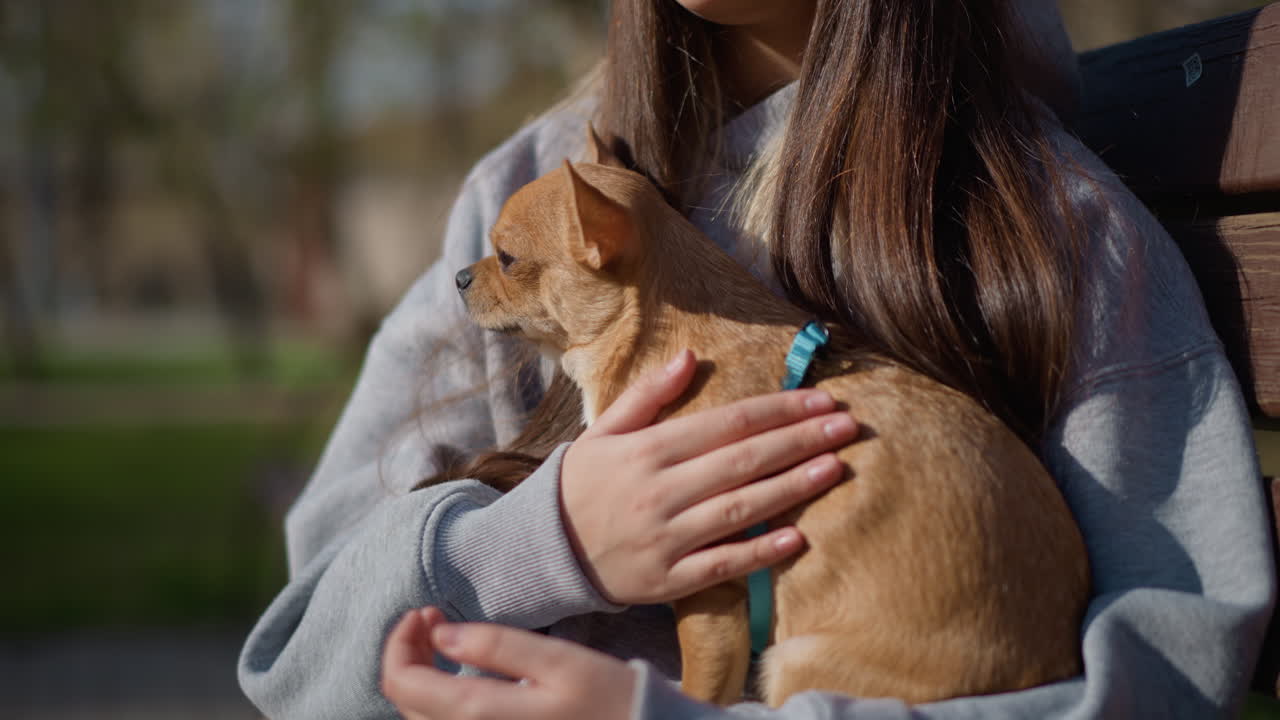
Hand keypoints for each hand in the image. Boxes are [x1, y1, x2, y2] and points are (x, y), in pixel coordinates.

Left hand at [382, 607, 635, 719]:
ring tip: (443, 639)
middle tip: (433, 617)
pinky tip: (458, 674)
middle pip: (405, 702)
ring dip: (421, 676)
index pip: (402, 682)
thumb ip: (497, 646)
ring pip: (421, 718)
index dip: (400, 641)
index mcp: (478, 717)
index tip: (425, 611)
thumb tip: (440, 633)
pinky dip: (438, 698)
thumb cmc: (608, 701)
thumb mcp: (558, 661)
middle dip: (408, 653)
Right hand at [560, 349, 855, 604]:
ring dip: (791, 488)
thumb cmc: (580, 483)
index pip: (727, 423)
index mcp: (647, 450)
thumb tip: (690, 356)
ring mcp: (664, 538)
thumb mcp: (604, 430)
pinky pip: (720, 566)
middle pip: (743, 461)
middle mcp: (659, 492)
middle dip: (800, 440)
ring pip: (739, 510)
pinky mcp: (665, 580)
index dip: (778, 409)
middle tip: (847, 426)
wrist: (539, 549)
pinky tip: (797, 538)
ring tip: (835, 468)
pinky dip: (759, 554)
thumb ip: (648, 394)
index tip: (820, 398)